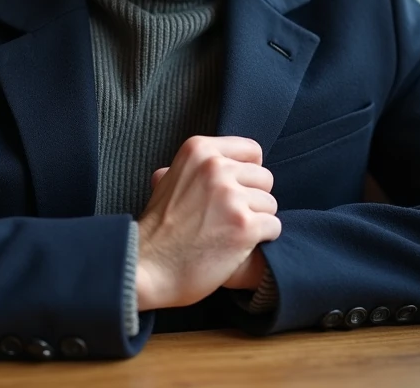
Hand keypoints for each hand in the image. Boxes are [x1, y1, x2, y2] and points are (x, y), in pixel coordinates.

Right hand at [136, 136, 279, 310]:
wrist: (145, 267)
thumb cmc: (158, 229)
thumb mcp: (170, 180)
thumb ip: (198, 167)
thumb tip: (218, 160)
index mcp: (199, 150)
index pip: (252, 151)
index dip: (247, 174)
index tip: (233, 191)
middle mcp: (216, 167)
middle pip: (265, 178)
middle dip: (252, 200)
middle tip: (227, 218)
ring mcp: (231, 197)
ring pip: (271, 204)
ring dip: (256, 221)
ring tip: (229, 233)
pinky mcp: (244, 226)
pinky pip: (274, 227)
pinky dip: (261, 240)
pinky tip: (237, 247)